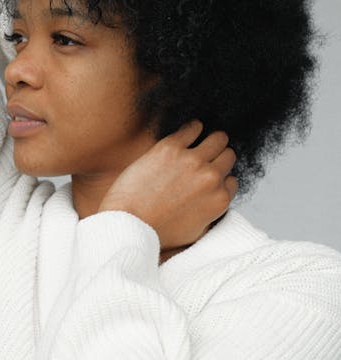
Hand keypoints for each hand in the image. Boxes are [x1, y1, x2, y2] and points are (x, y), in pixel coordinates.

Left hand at [97, 120, 237, 250]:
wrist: (129, 223)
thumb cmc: (157, 231)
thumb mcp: (196, 232)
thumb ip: (211, 214)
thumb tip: (216, 199)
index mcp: (219, 199)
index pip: (231, 179)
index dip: (219, 177)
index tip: (209, 175)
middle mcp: (211, 178)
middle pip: (228, 155)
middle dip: (219, 156)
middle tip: (207, 156)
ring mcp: (192, 160)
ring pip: (217, 138)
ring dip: (211, 139)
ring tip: (202, 139)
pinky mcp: (171, 147)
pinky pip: (193, 127)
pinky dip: (193, 127)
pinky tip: (190, 130)